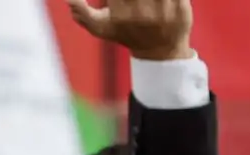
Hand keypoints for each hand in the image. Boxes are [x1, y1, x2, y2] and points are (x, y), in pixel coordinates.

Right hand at [64, 0, 192, 60]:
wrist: (161, 53)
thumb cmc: (127, 35)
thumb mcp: (101, 29)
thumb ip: (81, 13)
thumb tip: (69, 0)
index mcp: (119, 14)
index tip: (116, 0)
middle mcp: (140, 12)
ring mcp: (162, 8)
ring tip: (146, 0)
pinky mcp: (180, 5)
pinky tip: (160, 0)